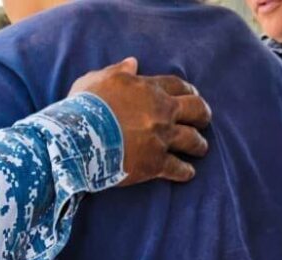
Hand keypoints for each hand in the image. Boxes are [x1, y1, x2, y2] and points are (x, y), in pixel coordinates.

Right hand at [70, 57, 211, 185]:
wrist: (77, 137)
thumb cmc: (83, 106)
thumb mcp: (96, 80)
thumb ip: (117, 71)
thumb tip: (132, 62)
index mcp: (148, 89)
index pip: (177, 85)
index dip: (188, 90)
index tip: (192, 94)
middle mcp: (161, 112)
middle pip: (196, 110)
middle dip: (203, 115)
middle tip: (203, 121)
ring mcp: (160, 138)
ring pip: (192, 140)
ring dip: (199, 145)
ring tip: (200, 149)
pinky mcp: (154, 163)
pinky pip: (178, 169)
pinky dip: (185, 172)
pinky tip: (188, 174)